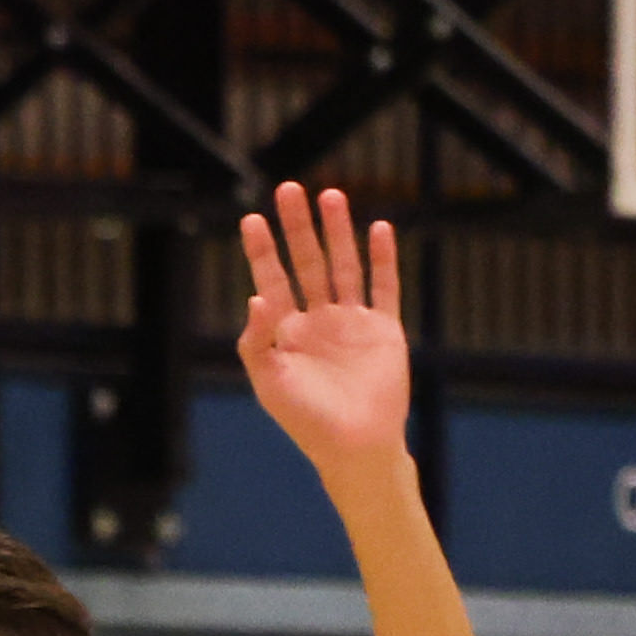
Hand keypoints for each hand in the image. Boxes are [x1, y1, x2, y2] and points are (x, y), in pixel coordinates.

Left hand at [237, 181, 406, 473]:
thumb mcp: (270, 382)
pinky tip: (377, 229)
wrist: (355, 446)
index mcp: (286, 333)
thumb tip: (255, 295)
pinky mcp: (384, 329)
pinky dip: (381, 258)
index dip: (261, 251)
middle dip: (298, 228)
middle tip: (289, 189)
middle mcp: (317, 321)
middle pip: (306, 263)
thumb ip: (257, 341)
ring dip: (337, 232)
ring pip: (343, 266)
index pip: (271, 281)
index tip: (251, 219)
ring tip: (330, 196)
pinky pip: (384, 287)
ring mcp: (351, 322)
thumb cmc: (306, 420)